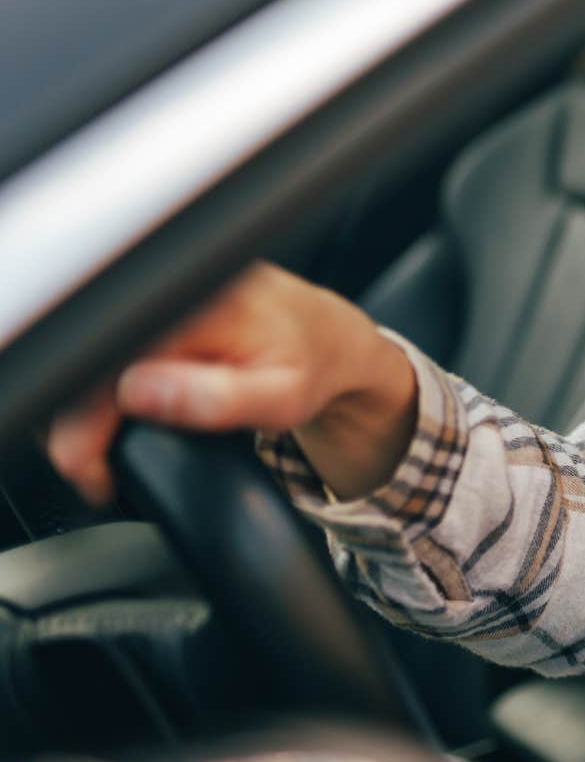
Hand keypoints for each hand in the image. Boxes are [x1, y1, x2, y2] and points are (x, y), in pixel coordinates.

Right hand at [44, 263, 417, 505]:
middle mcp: (173, 288)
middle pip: (86, 360)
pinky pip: (106, 347)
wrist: (331, 336)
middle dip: (77, 425)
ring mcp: (160, 290)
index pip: (105, 365)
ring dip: (83, 408)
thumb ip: (215, 399)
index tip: (92, 472)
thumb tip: (137, 391)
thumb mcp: (280, 399)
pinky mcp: (153, 299)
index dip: (84, 427)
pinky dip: (98, 386)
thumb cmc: (311, 366)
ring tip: (101, 450)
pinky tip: (114, 413)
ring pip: (89, 355)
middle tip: (96, 473)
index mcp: (199, 307)